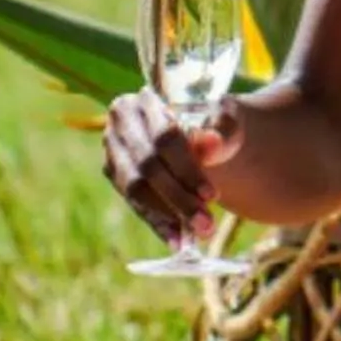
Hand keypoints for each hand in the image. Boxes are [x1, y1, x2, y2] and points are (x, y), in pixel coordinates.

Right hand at [103, 90, 243, 245]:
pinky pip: (135, 204)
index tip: (212, 196)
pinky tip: (177, 240)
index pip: (164, 138)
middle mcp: (121, 124)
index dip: (187, 169)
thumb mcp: (227, 119)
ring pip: (136, 189)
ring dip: (166, 215)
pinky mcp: (116, 176)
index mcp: (144, 100)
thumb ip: (222, 129)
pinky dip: (158, 223)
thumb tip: (211, 144)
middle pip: (147, 166)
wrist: (203, 131)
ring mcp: (113, 151)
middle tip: (206, 225)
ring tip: (195, 235)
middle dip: (178, 199)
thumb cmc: (215, 122)